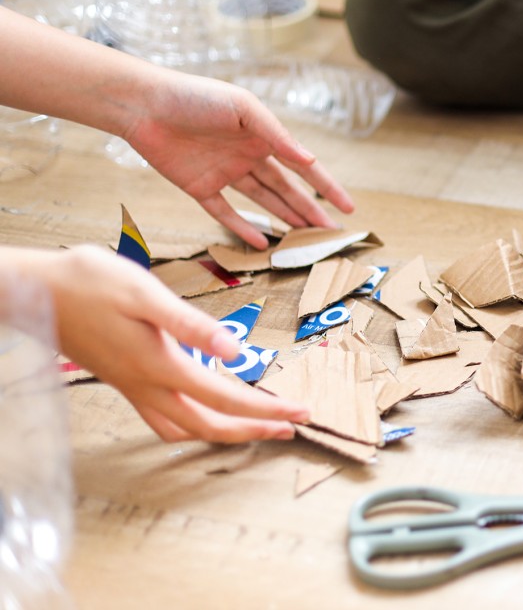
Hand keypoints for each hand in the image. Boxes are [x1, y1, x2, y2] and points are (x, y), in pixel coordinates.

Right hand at [26, 246, 308, 442]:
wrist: (31, 290)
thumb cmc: (87, 282)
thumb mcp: (145, 294)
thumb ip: (192, 325)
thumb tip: (237, 352)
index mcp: (159, 365)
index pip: (226, 398)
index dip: (267, 409)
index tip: (300, 412)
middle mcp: (147, 385)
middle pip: (209, 425)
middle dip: (254, 429)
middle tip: (291, 428)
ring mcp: (132, 387)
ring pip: (185, 427)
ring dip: (225, 431)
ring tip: (257, 426)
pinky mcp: (122, 379)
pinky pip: (163, 418)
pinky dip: (192, 423)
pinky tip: (203, 410)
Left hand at [124, 71, 354, 248]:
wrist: (144, 104)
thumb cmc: (195, 96)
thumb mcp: (243, 109)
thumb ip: (276, 136)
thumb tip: (309, 161)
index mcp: (263, 136)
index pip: (303, 167)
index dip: (327, 188)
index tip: (348, 208)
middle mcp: (248, 156)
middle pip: (286, 189)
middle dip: (310, 211)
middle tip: (331, 234)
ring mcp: (225, 173)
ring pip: (262, 202)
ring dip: (284, 219)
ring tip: (305, 239)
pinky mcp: (199, 187)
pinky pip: (225, 212)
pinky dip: (242, 228)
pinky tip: (261, 243)